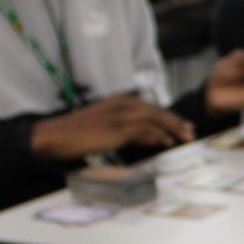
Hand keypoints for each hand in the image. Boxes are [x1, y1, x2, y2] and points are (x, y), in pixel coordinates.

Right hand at [29, 95, 192, 160]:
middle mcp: (120, 104)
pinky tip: (166, 142)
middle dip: (174, 121)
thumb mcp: (104, 128)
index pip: (149, 107)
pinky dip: (157, 135)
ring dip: (171, 127)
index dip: (167, 116)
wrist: (53, 135)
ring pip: (153, 118)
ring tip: (185, 137)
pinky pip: (142, 130)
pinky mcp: (115, 128)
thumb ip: (124, 129)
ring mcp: (118, 115)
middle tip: (190, 131)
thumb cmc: (75, 134)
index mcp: (117, 102)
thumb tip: (145, 137)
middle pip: (155, 111)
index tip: (181, 125)